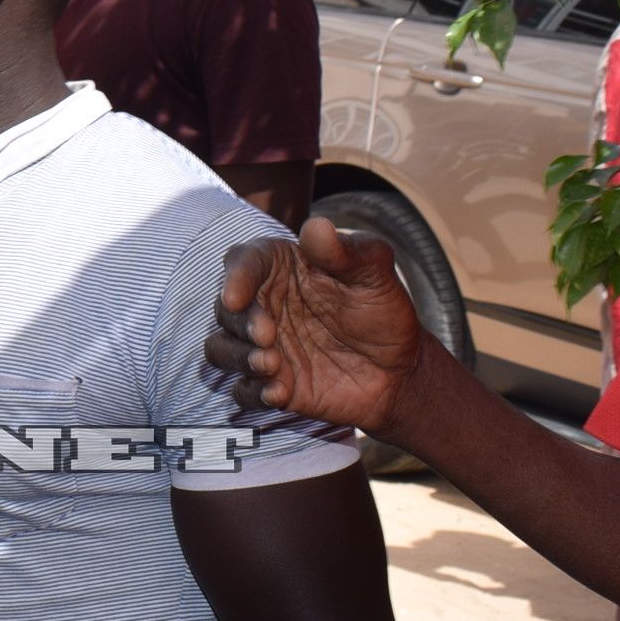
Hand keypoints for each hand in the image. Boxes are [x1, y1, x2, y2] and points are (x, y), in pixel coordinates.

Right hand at [206, 216, 437, 439]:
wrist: (400, 372)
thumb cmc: (384, 312)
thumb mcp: (376, 276)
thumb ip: (348, 251)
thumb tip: (316, 226)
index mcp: (282, 269)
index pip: (244, 262)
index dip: (235, 277)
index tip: (236, 296)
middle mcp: (264, 305)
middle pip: (225, 308)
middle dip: (239, 322)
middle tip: (266, 334)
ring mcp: (263, 346)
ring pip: (220, 349)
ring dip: (237, 357)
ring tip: (271, 365)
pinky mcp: (269, 382)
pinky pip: (242, 390)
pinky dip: (252, 392)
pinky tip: (278, 394)